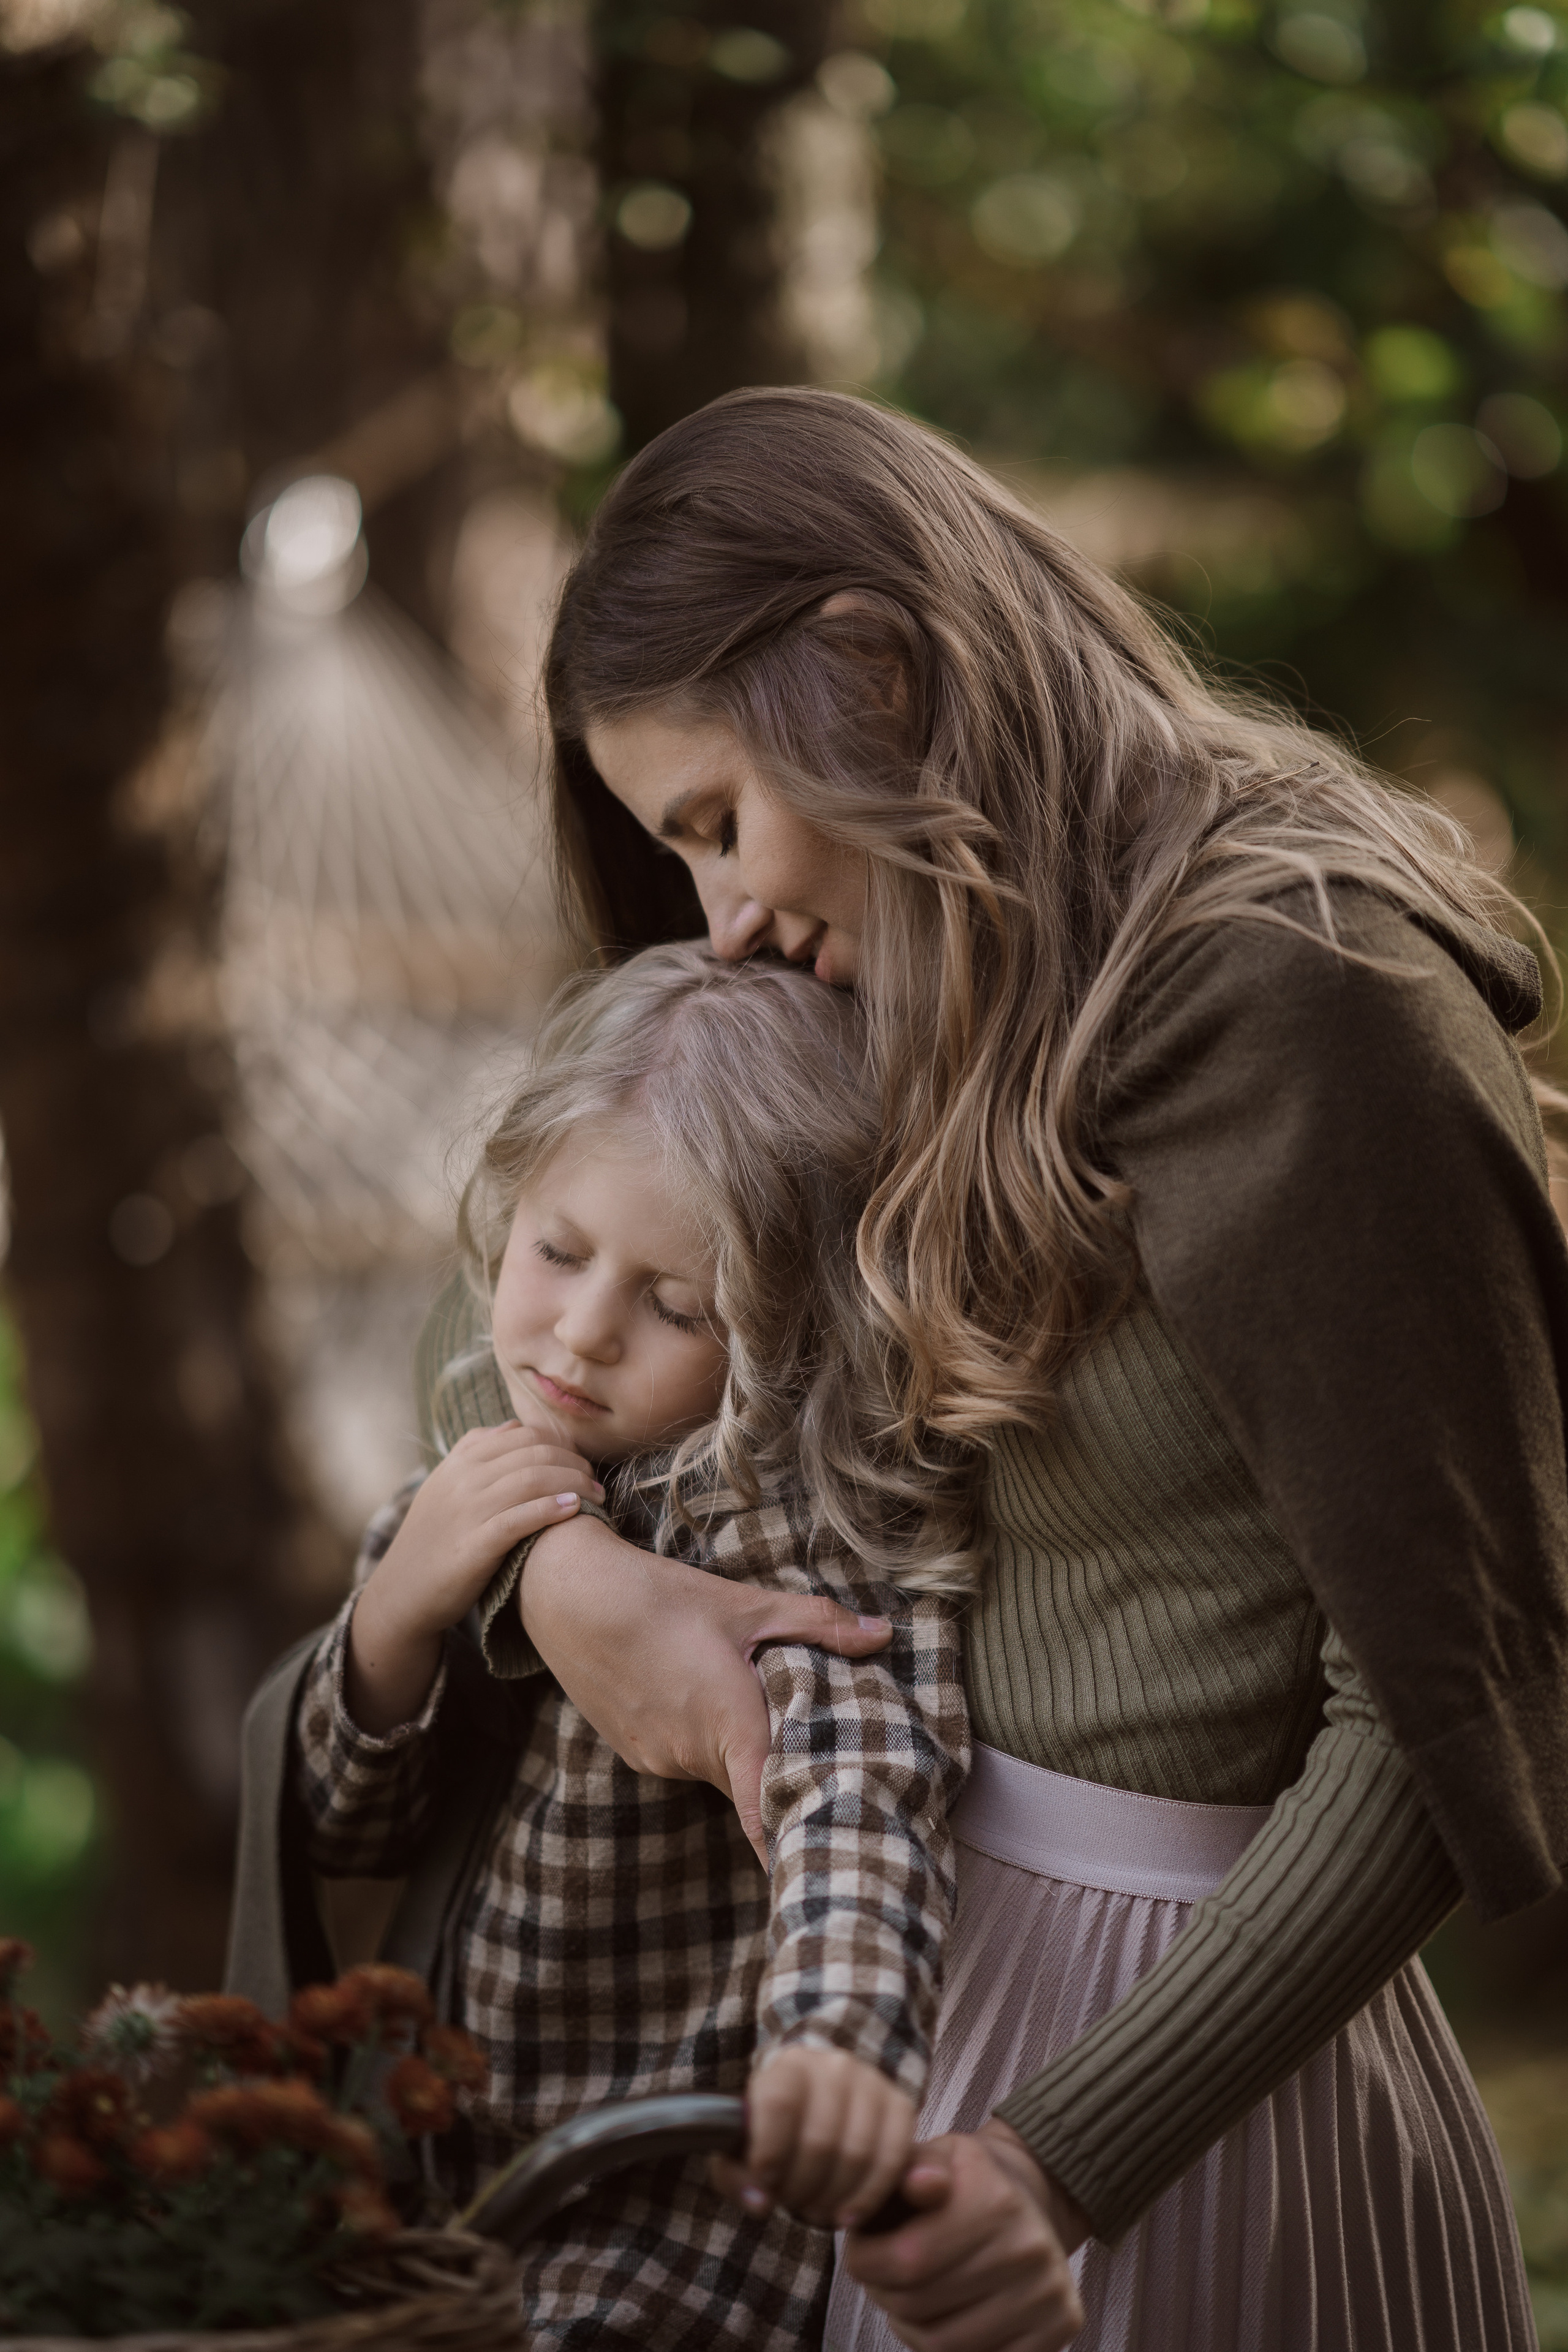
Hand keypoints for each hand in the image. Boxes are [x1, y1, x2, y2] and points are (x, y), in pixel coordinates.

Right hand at [347, 1422, 601, 1732]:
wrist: (402, 1592)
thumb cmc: (435, 1539)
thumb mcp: (446, 1486)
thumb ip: (476, 1453)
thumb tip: (513, 1426)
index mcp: (459, 1461)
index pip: (523, 1434)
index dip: (560, 1443)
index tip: (580, 1461)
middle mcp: (463, 1479)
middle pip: (534, 1453)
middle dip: (574, 1463)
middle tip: (595, 1481)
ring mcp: (467, 1511)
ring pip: (532, 1480)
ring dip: (573, 1484)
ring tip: (595, 1496)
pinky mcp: (474, 1546)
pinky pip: (519, 1518)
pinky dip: (551, 1509)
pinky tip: (574, 1510)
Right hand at [518, 1515, 892, 1859]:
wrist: (568, 1595)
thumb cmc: (659, 1596)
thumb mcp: (746, 1604)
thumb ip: (818, 1624)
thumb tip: (884, 1635)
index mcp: (726, 1723)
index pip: (761, 1809)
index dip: (788, 1846)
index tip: (818, 1871)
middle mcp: (689, 1754)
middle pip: (752, 1781)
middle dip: (781, 1774)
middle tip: (821, 1761)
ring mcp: (657, 1757)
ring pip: (720, 1768)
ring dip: (741, 1750)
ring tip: (756, 1707)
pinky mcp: (635, 1750)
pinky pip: (687, 1758)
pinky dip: (706, 1740)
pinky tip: (704, 1694)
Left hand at [711, 2047, 916, 2229]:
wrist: (818, 2105)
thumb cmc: (774, 2132)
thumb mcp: (741, 2148)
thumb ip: (735, 2176)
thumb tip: (760, 2203)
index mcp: (789, 2065)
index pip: (779, 2103)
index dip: (770, 2150)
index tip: (766, 2183)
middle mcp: (834, 2065)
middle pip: (819, 2139)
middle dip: (801, 2188)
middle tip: (792, 2205)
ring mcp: (872, 2083)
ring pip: (857, 2154)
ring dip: (832, 2199)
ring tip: (815, 2212)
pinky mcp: (900, 2107)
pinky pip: (892, 2160)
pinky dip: (869, 2197)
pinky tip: (848, 2216)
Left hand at [842, 2119, 1087, 2351]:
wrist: (1032, 2197)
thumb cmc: (967, 2181)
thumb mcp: (936, 2156)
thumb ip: (914, 2165)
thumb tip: (919, 2183)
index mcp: (996, 2202)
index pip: (907, 2260)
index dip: (865, 2262)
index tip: (859, 2251)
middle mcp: (1029, 2249)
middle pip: (920, 2305)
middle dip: (884, 2293)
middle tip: (881, 2275)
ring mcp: (1049, 2293)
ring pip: (943, 2344)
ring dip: (910, 2325)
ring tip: (910, 2295)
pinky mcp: (1061, 2327)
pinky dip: (949, 2349)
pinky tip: (945, 2316)